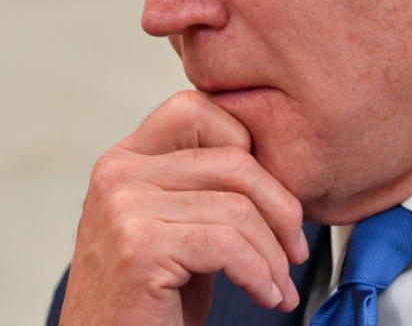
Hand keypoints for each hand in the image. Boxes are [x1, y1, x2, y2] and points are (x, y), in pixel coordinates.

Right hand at [58, 89, 308, 325]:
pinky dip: (260, 275)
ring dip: (274, 255)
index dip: (246, 145)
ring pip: (238, 207)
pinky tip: (265, 295)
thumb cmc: (148, 303)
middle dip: (281, 208)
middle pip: (232, 159)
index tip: (269, 198)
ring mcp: (124, 207)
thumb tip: (275, 168)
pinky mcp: (139, 246)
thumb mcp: (175, 229)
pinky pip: (227, 244)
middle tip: (294, 250)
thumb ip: (203, 189)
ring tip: (278, 285)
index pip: (196, 109)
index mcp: (124, 160)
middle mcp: (117, 173)